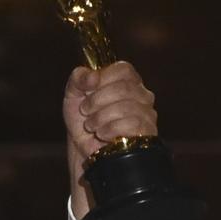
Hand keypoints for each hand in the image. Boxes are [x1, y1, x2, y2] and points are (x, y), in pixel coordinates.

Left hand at [62, 61, 158, 219]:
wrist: (84, 149)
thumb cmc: (82, 118)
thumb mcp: (73, 95)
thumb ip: (78, 79)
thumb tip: (91, 76)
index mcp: (127, 80)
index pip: (123, 69)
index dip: (102, 78)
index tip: (87, 91)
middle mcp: (141, 94)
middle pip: (123, 88)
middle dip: (96, 101)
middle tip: (85, 112)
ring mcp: (147, 113)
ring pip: (126, 107)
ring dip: (100, 118)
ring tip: (92, 126)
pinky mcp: (147, 131)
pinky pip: (131, 124)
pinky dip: (110, 130)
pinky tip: (102, 135)